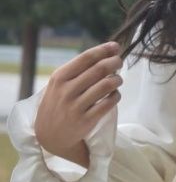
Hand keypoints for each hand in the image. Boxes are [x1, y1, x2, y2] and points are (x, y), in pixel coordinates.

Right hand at [34, 42, 123, 158]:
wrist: (49, 135)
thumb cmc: (58, 104)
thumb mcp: (58, 85)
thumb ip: (77, 71)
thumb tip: (104, 55)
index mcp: (60, 77)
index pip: (86, 58)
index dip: (103, 50)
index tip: (115, 46)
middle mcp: (67, 90)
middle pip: (99, 69)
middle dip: (114, 62)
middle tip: (119, 61)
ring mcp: (76, 106)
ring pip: (106, 85)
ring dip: (117, 79)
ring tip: (118, 79)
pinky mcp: (86, 120)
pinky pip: (109, 103)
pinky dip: (116, 96)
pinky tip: (115, 94)